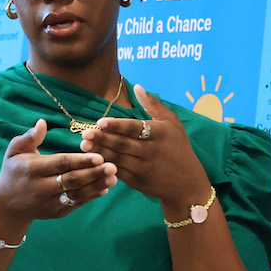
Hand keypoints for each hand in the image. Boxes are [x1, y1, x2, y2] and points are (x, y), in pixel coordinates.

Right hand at [0, 119, 116, 222]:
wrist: (6, 204)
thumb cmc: (14, 171)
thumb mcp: (14, 151)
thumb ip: (29, 137)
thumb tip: (42, 122)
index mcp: (33, 169)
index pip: (60, 164)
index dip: (80, 161)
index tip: (99, 156)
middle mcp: (42, 188)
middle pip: (72, 180)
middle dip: (93, 173)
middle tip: (113, 166)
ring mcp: (49, 203)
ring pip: (76, 194)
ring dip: (96, 186)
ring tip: (114, 177)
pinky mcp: (56, 213)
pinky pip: (76, 204)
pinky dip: (91, 197)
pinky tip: (105, 188)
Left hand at [80, 84, 208, 208]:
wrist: (187, 184)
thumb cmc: (180, 148)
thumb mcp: (173, 123)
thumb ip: (153, 105)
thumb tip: (136, 86)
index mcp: (160, 134)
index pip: (135, 128)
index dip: (117, 126)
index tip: (100, 122)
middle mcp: (152, 151)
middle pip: (123, 144)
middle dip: (103, 138)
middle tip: (85, 133)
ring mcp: (144, 168)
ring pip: (118, 158)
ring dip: (100, 152)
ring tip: (84, 145)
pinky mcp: (138, 182)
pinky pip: (118, 173)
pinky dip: (105, 166)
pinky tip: (93, 160)